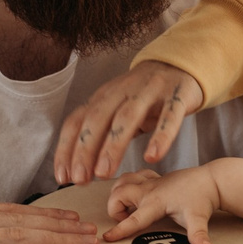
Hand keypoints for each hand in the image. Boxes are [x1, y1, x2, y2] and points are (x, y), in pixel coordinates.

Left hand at [55, 61, 204, 185]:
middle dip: (85, 150)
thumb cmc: (143, 96)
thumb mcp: (117, 110)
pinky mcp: (177, 95)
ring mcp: (150, 91)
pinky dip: (160, 137)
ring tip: (104, 173)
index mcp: (103, 97)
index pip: (77, 121)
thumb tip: (79, 171)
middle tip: (80, 179)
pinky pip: (169, 117)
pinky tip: (152, 156)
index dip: (66, 149)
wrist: (179, 64)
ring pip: (127, 117)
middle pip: (98, 119)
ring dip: (113, 146)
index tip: (63, 177)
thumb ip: (101, 136)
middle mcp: (122, 91)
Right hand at [105, 165, 221, 243]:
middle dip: (114, 209)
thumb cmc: (203, 199)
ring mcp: (151, 182)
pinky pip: (133, 176)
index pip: (134, 219)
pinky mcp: (154, 178)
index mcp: (156, 202)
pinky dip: (129, 184)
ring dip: (119, 193)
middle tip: (128, 220)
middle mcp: (149, 190)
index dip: (119, 229)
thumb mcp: (199, 219)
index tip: (107, 238)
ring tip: (129, 207)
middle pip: (118, 194)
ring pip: (122, 181)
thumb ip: (199, 235)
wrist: (212, 179)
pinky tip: (139, 195)